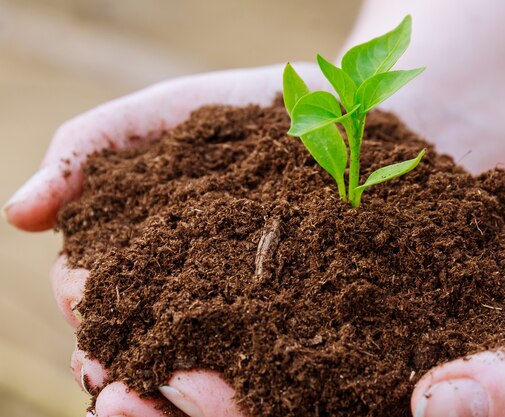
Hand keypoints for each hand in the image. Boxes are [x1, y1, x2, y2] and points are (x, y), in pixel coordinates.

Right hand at [8, 64, 329, 415]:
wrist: (345, 109)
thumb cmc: (248, 110)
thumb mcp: (165, 116)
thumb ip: (91, 150)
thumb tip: (19, 214)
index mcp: (154, 263)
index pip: (107, 312)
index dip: (93, 328)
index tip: (91, 336)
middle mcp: (198, 299)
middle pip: (152, 359)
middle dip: (134, 382)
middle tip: (127, 394)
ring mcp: (256, 317)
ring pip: (210, 380)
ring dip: (188, 404)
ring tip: (196, 396)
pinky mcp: (313, 324)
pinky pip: (286, 373)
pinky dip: (261, 393)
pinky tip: (248, 397)